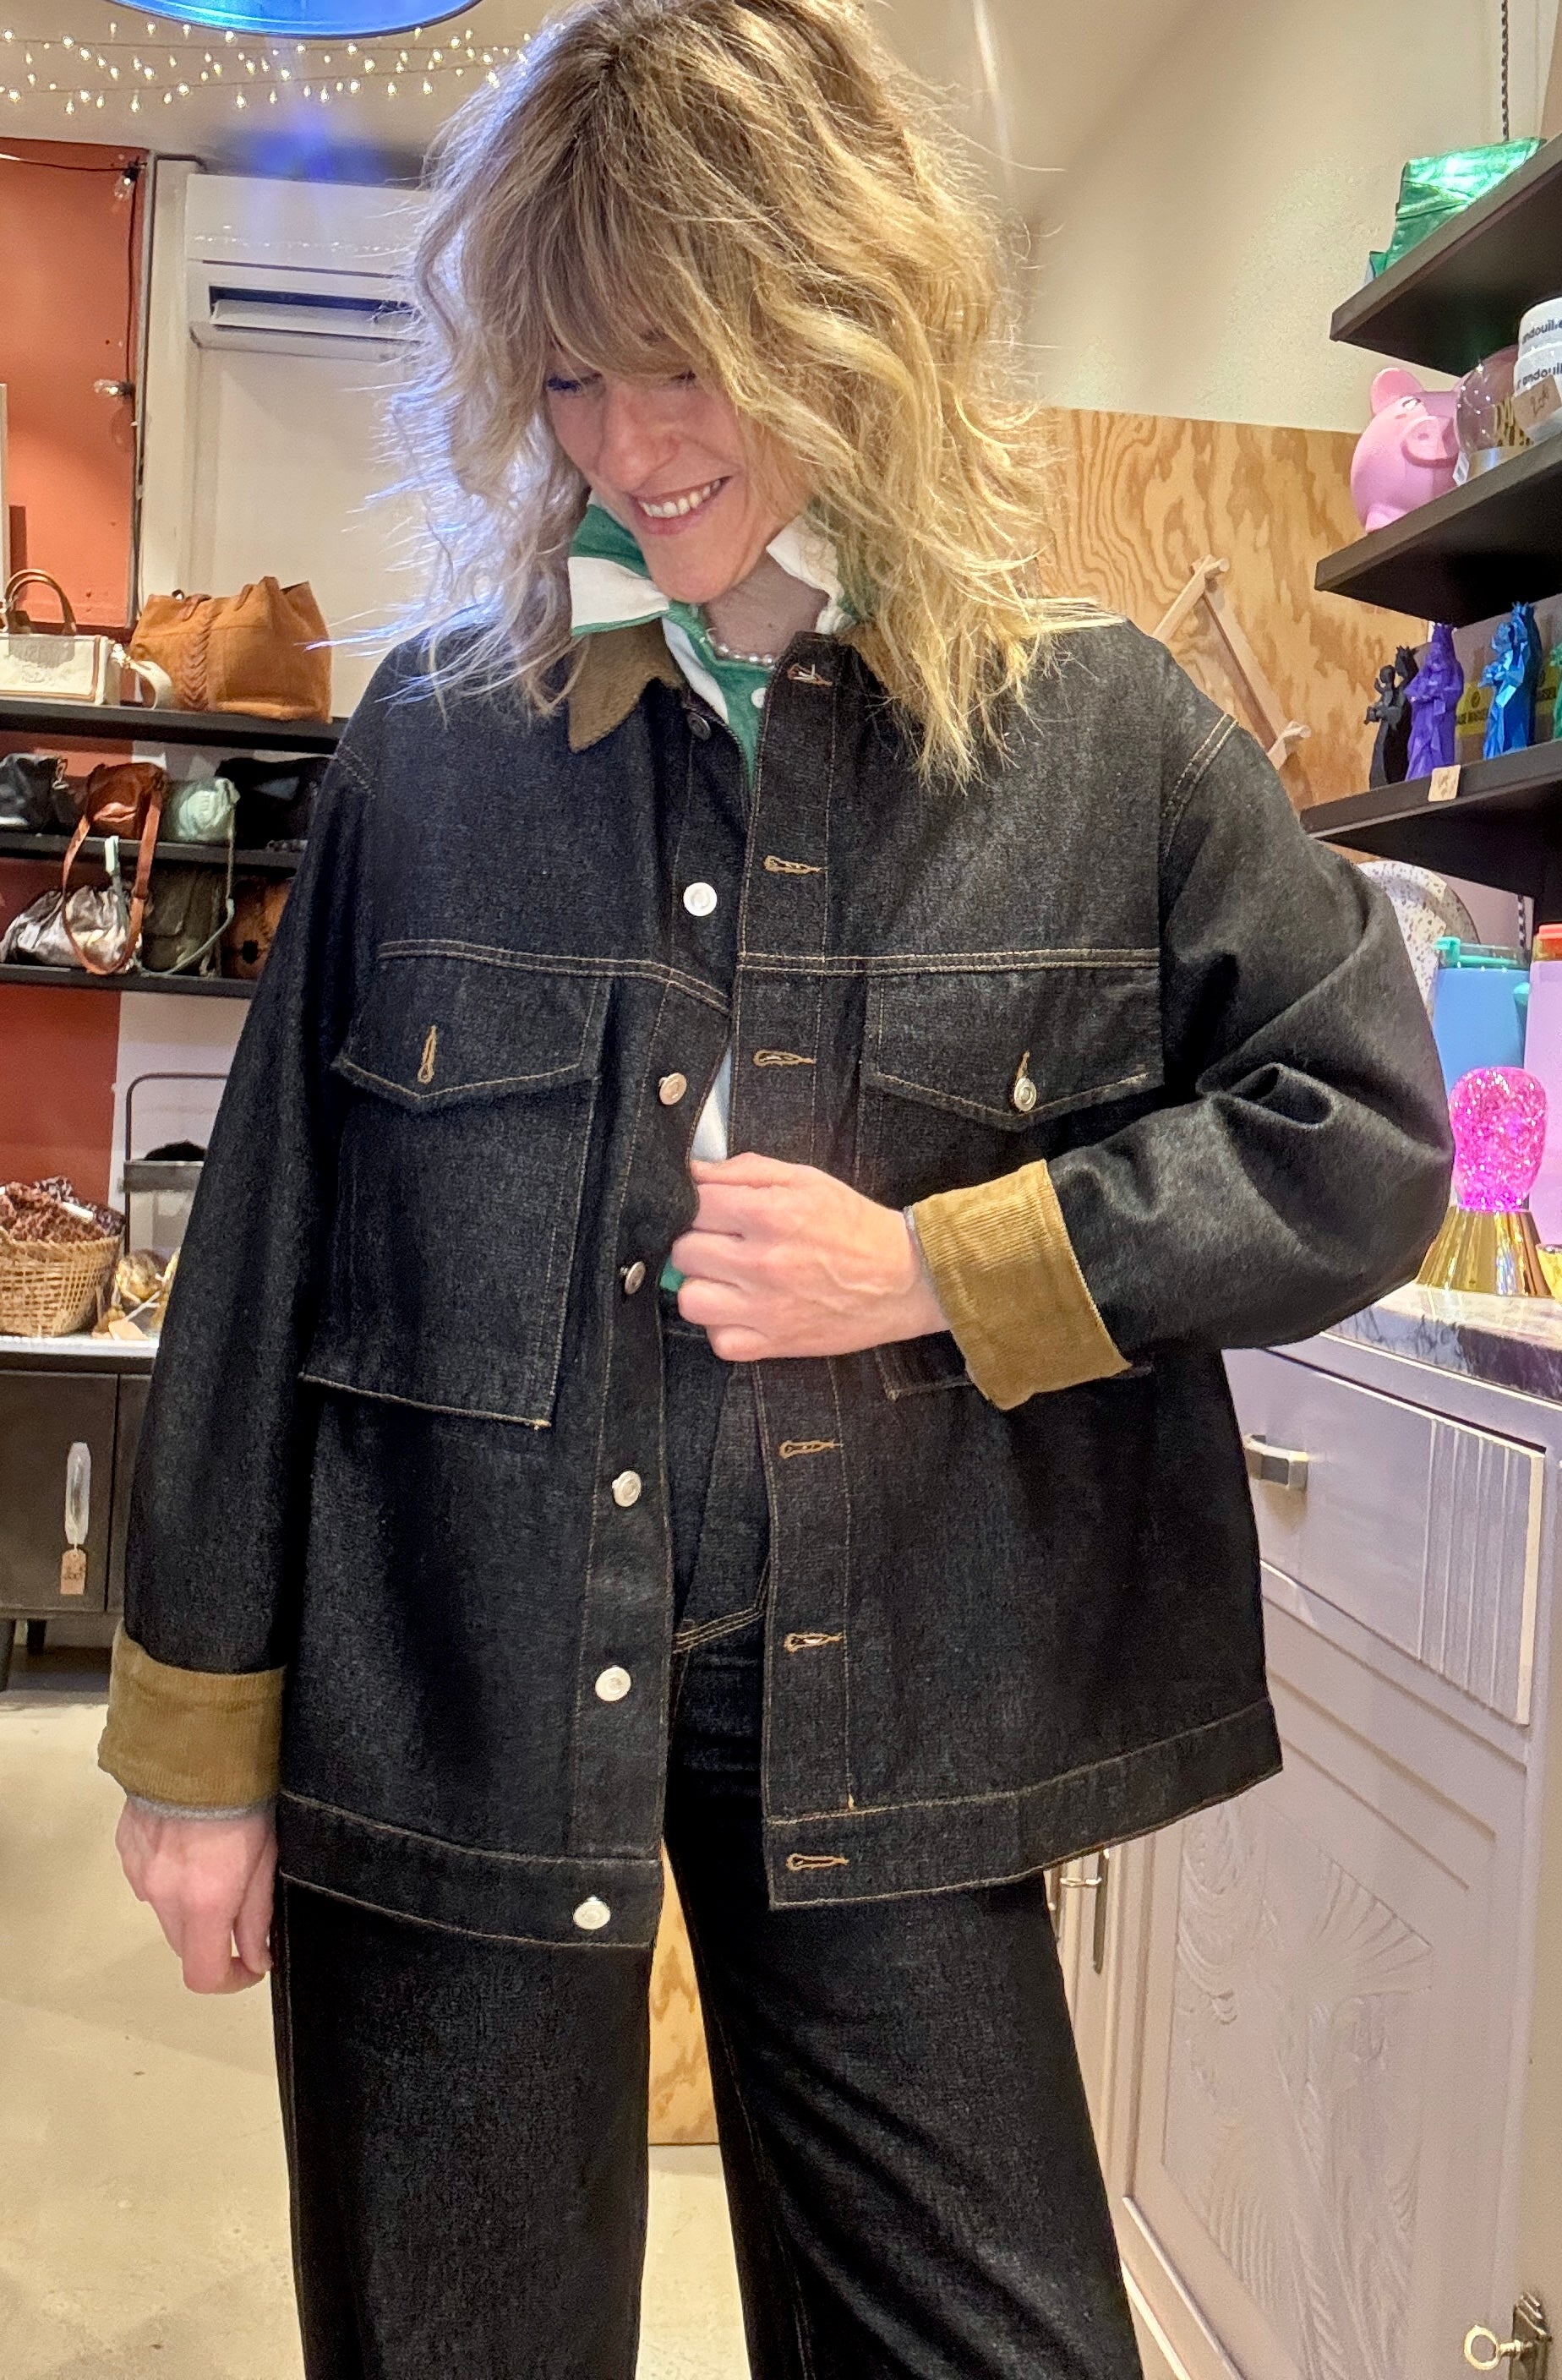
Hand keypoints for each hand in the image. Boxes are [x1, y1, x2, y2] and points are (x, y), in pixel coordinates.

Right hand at [115, 1798, 276, 1993]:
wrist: (196, 1744)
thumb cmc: (246, 1799)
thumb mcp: (266, 1858)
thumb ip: (257, 1916)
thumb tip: (257, 1960)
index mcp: (203, 1903)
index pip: (203, 1975)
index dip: (230, 1980)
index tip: (252, 1964)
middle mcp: (162, 1895)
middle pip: (183, 1945)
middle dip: (212, 1940)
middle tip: (239, 1908)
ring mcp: (138, 1872)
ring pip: (163, 1913)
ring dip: (188, 1907)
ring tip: (213, 1865)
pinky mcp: (125, 1848)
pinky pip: (147, 1879)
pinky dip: (168, 1878)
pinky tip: (188, 1845)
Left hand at [671, 1152, 946, 1361]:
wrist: (904, 1278)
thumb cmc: (854, 1225)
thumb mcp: (805, 1179)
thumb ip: (744, 1170)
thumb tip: (693, 1171)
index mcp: (770, 1214)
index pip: (694, 1203)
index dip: (696, 1202)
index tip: (709, 1208)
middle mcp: (762, 1262)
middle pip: (684, 1252)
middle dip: (698, 1241)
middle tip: (721, 1242)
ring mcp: (766, 1308)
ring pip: (690, 1299)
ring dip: (703, 1286)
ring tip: (726, 1278)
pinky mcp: (774, 1343)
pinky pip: (718, 1340)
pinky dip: (723, 1326)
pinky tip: (742, 1309)